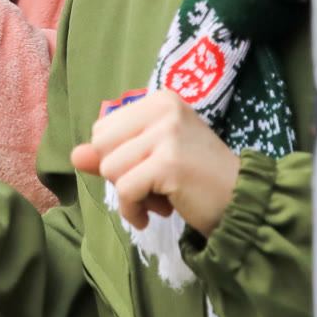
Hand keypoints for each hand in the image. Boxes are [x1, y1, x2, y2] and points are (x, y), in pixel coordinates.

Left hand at [71, 90, 240, 235]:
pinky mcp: (169, 162)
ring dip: (130, 196)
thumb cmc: (198, 180)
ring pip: (110, 169)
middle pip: (101, 146)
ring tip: (161, 199)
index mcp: (159, 100)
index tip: (149, 170)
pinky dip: (134, 212)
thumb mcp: (151, 159)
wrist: (242, 202)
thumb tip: (74, 155)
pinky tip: (155, 215)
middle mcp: (163, 108)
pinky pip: (124, 190)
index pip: (103, 129)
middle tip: (154, 186)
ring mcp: (167, 133)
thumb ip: (111, 155)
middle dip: (120, 175)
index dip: (117, 159)